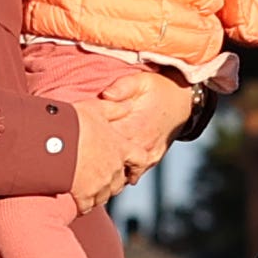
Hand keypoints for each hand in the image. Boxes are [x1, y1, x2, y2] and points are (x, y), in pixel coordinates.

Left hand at [70, 70, 184, 199]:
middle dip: (94, 164)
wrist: (183, 101)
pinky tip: (108, 175)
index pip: (106, 141)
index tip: (73, 146)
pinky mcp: (153, 158)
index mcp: (134, 124)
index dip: (89, 145)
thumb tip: (105, 95)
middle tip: (74, 165)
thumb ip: (122, 87)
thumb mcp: (140, 81)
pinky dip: (122, 176)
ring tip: (89, 175)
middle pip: (111, 161)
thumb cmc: (158, 88)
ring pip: (123, 172)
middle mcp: (141, 142)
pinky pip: (135, 174)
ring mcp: (149, 153)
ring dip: (108, 174)